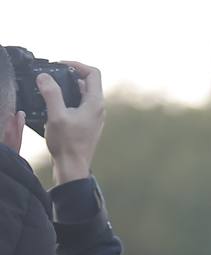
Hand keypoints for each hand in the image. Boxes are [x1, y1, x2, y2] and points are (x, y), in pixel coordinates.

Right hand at [38, 61, 104, 184]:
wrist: (72, 167)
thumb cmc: (67, 144)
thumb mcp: (56, 115)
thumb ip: (51, 93)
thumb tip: (45, 76)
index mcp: (95, 103)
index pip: (93, 73)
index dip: (76, 65)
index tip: (60, 65)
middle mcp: (98, 109)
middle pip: (87, 82)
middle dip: (68, 76)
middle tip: (51, 77)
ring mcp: (93, 117)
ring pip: (81, 94)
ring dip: (66, 88)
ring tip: (49, 90)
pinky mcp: (86, 124)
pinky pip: (78, 105)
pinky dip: (67, 100)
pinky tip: (53, 106)